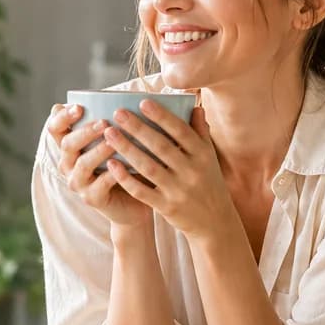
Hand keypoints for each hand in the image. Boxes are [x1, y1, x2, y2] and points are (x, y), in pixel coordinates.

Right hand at [45, 103, 152, 228]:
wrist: (135, 199)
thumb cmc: (126, 163)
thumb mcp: (116, 140)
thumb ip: (110, 121)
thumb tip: (119, 96)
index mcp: (70, 146)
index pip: (55, 127)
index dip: (62, 117)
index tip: (79, 107)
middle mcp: (68, 163)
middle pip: (67, 144)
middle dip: (85, 132)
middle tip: (104, 122)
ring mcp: (78, 183)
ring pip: (82, 164)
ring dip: (98, 151)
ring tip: (114, 143)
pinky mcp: (91, 199)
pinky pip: (99, 186)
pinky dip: (110, 175)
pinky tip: (122, 166)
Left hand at [101, 100, 231, 240]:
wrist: (215, 222)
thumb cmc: (208, 182)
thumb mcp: (209, 158)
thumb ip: (200, 132)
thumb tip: (195, 105)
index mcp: (203, 154)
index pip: (180, 131)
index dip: (162, 116)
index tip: (143, 101)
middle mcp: (192, 171)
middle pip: (161, 146)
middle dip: (138, 128)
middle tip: (117, 113)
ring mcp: (179, 190)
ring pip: (148, 167)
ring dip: (127, 149)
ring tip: (109, 133)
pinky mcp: (167, 207)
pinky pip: (142, 191)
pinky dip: (126, 178)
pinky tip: (111, 164)